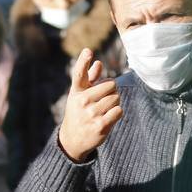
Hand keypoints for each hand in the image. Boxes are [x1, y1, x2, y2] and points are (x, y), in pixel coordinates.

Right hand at [58, 48, 123, 162]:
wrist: (72, 139)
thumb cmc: (78, 112)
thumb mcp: (79, 95)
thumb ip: (90, 78)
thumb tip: (99, 63)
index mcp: (77, 91)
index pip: (79, 73)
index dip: (84, 61)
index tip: (88, 51)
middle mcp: (82, 101)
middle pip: (111, 85)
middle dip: (112, 90)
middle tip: (105, 97)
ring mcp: (91, 114)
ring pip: (116, 98)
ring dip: (115, 102)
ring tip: (105, 108)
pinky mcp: (100, 126)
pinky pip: (118, 111)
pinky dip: (116, 113)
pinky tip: (108, 117)